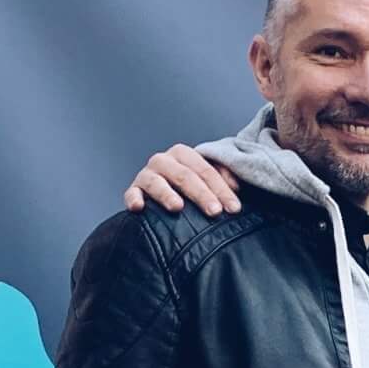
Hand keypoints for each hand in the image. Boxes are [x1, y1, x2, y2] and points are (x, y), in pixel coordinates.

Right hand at [124, 144, 240, 217]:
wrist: (165, 193)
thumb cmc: (192, 188)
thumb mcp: (209, 180)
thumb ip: (223, 178)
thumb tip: (236, 185)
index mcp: (184, 155)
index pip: (205, 170)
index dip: (221, 188)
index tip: (234, 208)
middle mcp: (164, 161)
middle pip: (184, 175)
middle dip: (201, 194)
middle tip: (215, 212)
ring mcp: (147, 175)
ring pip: (157, 181)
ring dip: (167, 194)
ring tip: (178, 207)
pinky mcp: (134, 190)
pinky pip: (131, 193)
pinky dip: (133, 198)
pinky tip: (139, 207)